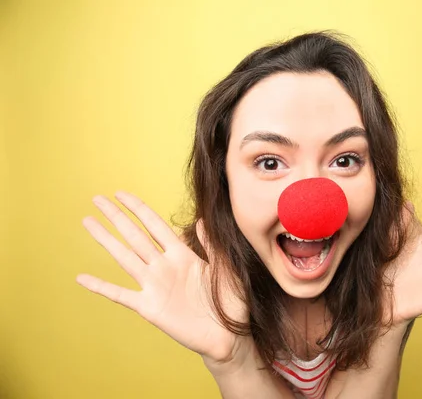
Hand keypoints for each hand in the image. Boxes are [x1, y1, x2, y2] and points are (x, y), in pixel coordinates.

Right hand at [77, 191, 246, 363]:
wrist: (228, 335)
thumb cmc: (231, 302)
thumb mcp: (226, 269)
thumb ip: (212, 246)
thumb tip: (201, 218)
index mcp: (183, 255)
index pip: (156, 225)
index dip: (139, 209)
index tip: (121, 194)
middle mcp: (164, 266)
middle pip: (135, 236)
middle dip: (116, 217)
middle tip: (97, 199)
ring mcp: (155, 286)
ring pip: (125, 258)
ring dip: (106, 240)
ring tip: (88, 223)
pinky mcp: (149, 307)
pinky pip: (121, 295)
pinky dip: (101, 287)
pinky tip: (82, 278)